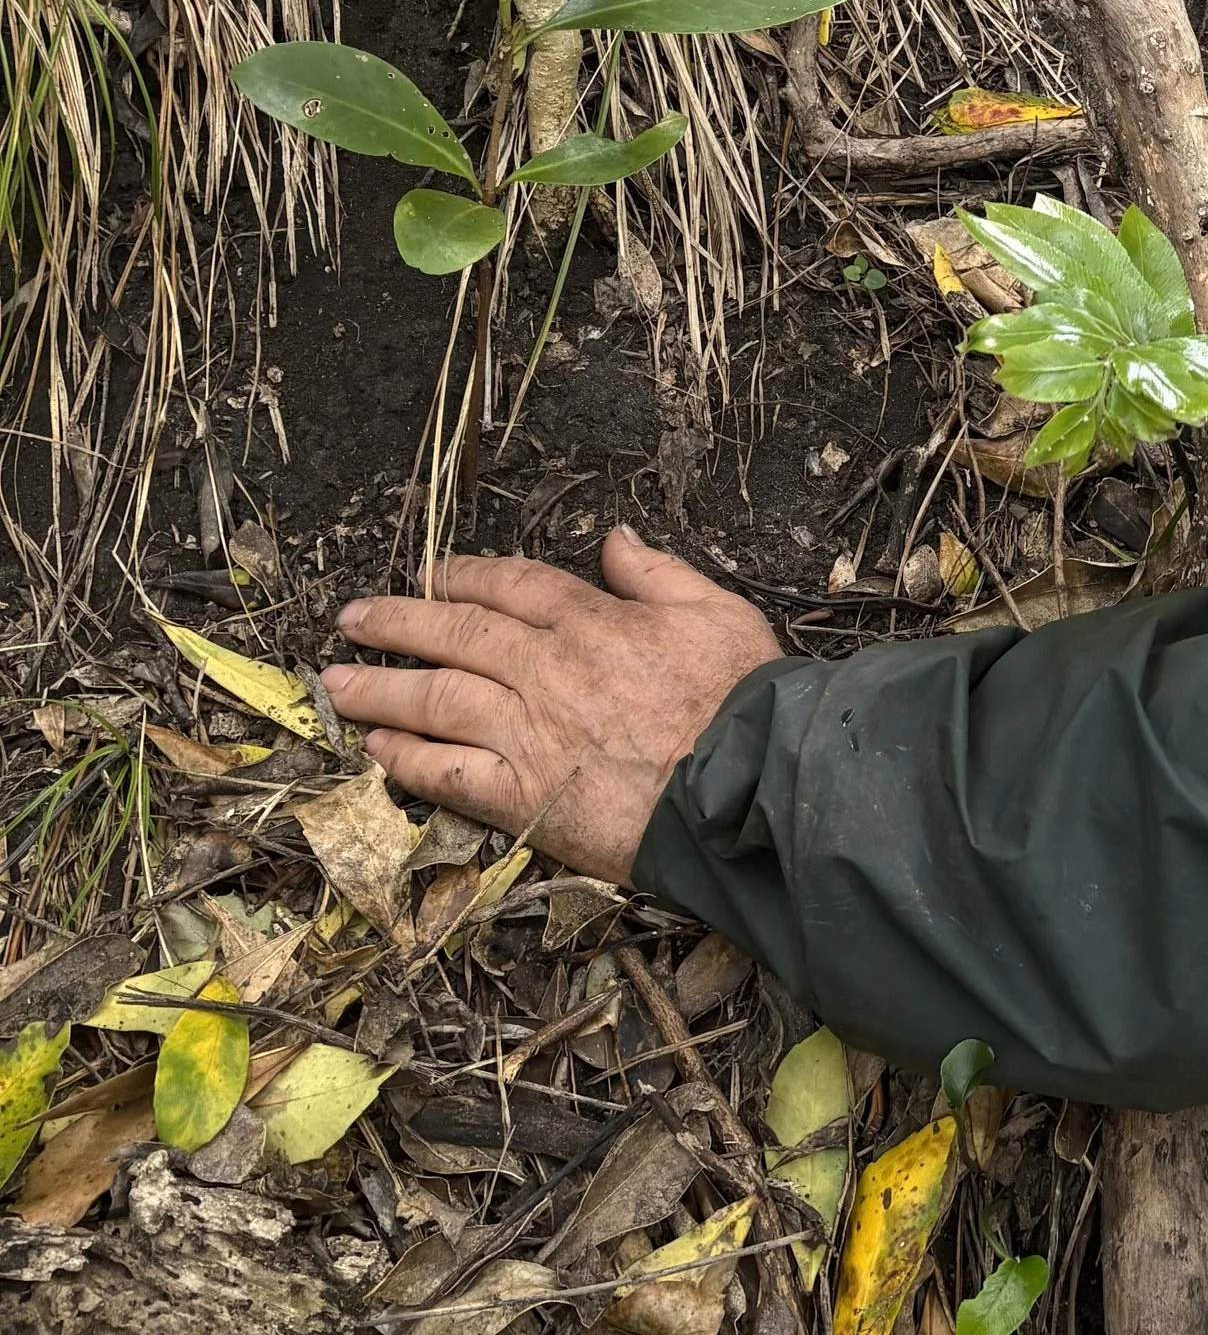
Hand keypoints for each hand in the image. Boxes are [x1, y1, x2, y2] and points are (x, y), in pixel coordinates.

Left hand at [321, 527, 782, 881]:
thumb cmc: (741, 701)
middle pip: (456, 633)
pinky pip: (447, 774)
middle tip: (353, 618)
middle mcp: (547, 669)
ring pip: (436, 699)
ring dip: (379, 687)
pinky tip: (376, 750)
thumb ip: (658, 572)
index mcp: (592, 621)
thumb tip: (614, 537)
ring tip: (334, 682)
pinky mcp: (523, 797)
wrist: (747, 791)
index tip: (432, 572)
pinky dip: (407, 760)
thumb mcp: (716, 611)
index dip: (465, 575)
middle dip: (398, 621)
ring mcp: (529, 732)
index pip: (511, 585)